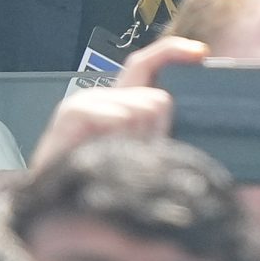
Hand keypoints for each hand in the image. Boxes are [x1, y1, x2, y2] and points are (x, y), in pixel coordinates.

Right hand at [24, 34, 207, 171]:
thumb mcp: (141, 156)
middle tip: (135, 159)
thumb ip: (159, 134)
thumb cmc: (103, 186)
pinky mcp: (73, 112)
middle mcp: (105, 96)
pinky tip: (105, 153)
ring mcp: (88, 102)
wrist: (59, 208)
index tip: (201, 53)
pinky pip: (121, 117)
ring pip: (144, 109)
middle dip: (158, 133)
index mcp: (121, 102)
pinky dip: (121, 138)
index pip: (149, 64)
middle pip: (159, 99)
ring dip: (139, 142)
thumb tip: (186, 122)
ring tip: (117, 162)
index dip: (174, 52)